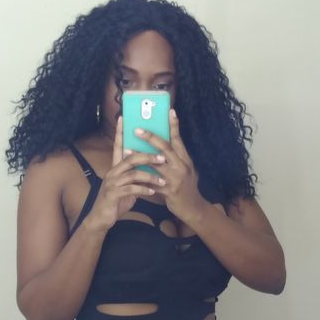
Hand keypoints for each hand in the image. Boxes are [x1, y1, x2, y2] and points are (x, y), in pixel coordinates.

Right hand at [86, 116, 166, 231]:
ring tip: (162, 181)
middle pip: (130, 157)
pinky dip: (144, 190)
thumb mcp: (127, 185)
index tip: (124, 118)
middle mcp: (112, 172)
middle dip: (148, 156)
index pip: (118, 146)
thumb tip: (148, 167)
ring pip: (133, 173)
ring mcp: (112, 183)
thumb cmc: (116, 200)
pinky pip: (131, 189)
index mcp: (116, 167)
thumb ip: (135, 175)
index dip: (120, 132)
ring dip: (149, 176)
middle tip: (162, 158)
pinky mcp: (113, 194)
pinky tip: (153, 192)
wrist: (102, 218)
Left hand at [133, 108, 205, 223]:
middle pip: (165, 148)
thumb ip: (175, 158)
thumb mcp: (186, 169)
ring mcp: (175, 179)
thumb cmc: (186, 186)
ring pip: (155, 165)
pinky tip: (130, 174)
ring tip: (127, 150)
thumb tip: (162, 144)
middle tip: (136, 129)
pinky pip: (151, 183)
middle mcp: (181, 167)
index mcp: (185, 160)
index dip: (174, 125)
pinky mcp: (168, 191)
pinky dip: (140, 177)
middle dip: (150, 138)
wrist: (192, 208)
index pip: (178, 140)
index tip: (169, 111)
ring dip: (139, 156)